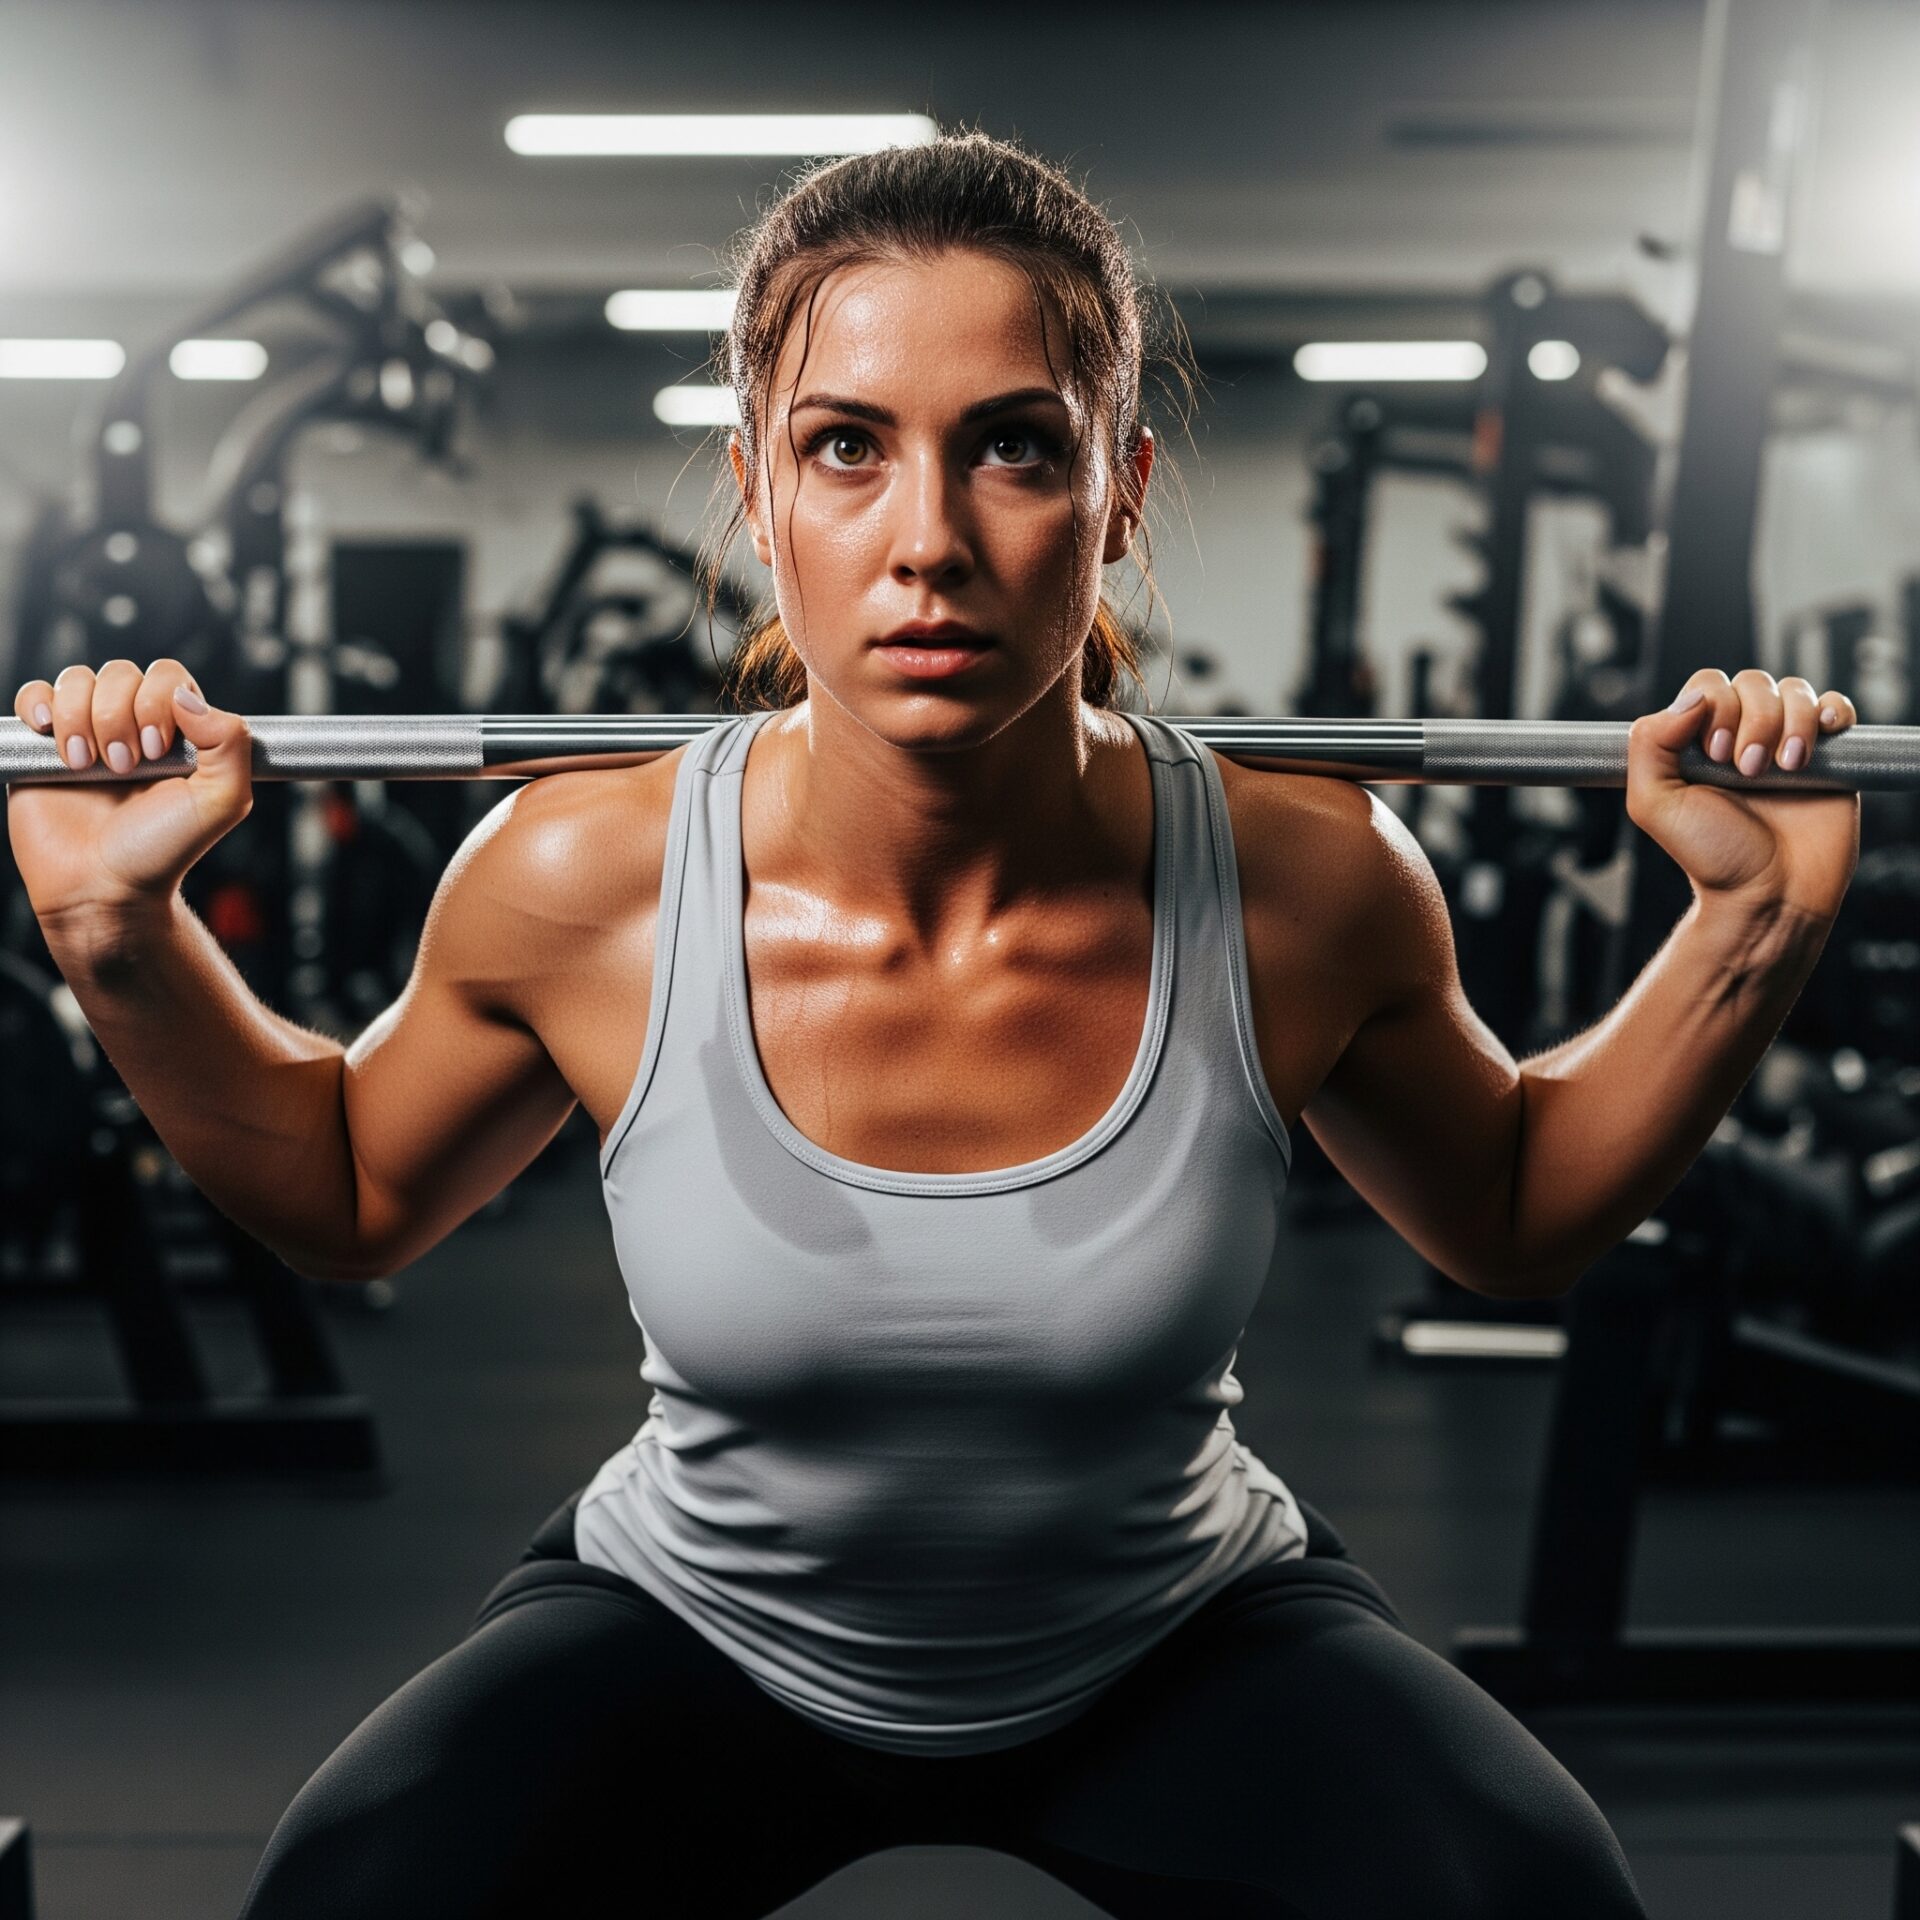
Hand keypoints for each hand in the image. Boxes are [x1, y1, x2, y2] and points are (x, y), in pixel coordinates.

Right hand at [6, 658, 252, 927]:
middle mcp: (132, 726)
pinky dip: (38, 703)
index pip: (168, 678)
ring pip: (76, 680)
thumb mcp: (221, 802)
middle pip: (120, 673)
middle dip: (118, 716)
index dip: (158, 701)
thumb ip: (230, 743)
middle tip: (123, 768)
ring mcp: (85, 733)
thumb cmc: (162, 850)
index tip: (155, 751)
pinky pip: (33, 696)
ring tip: (85, 766)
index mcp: (178, 733)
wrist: (102, 888)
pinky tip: (47, 730)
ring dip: (79, 718)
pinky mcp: (40, 748)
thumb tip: (187, 696)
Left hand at [1626, 668, 1859, 922]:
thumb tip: (1693, 698)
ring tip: (1784, 768)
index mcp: (1698, 741)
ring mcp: (1787, 743)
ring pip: (1795, 691)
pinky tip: (1821, 739)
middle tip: (1748, 771)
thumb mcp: (1655, 804)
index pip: (1707, 686)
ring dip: (1791, 722)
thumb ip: (1650, 744)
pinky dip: (1832, 712)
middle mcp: (1743, 735)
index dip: (1715, 707)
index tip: (1715, 755)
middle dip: (1753, 719)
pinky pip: (1836, 708)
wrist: (1771, 893)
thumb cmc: (1711, 855)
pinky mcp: (1830, 757)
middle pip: (1753, 683)